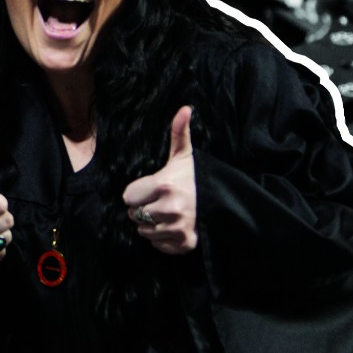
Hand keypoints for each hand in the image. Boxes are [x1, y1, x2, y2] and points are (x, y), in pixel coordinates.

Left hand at [122, 106, 197, 254]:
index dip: (136, 192)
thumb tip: (184, 108)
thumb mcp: (184, 155)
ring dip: (150, 224)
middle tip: (157, 200)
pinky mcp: (184, 244)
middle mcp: (170, 209)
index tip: (150, 188)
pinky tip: (171, 226)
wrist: (224, 201)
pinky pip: (158, 244)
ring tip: (165, 212)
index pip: (128, 197)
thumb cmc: (196, 177)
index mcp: (164, 185)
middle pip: (134, 215)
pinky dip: (161, 238)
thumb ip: (179, 132)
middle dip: (142, 208)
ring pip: (144, 231)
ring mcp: (177, 228)